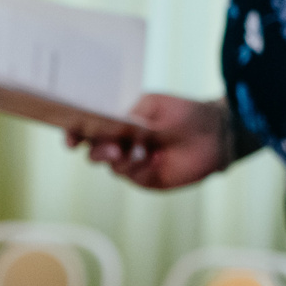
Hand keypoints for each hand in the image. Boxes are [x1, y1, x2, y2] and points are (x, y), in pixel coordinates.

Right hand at [65, 93, 230, 190]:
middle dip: (97, 150)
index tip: (71, 139)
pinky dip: (138, 168)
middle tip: (113, 149)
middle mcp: (122, 141)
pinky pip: (129, 175)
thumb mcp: (152, 107)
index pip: (90, 126)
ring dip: (121, 159)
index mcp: (120, 120)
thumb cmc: (185, 114)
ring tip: (142, 152)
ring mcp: (132, 161)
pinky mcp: (143, 178)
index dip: (75, 133)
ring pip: (110, 165)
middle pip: (93, 150)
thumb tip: (105, 130)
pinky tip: (154, 159)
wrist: (215, 136)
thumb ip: (126, 116)